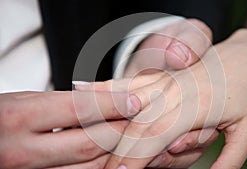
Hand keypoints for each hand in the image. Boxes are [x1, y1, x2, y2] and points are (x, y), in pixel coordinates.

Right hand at [0, 91, 136, 168]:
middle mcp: (23, 151)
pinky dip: (100, 167)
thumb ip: (65, 103)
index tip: (134, 101)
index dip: (113, 104)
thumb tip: (107, 102)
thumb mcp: (27, 100)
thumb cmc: (3, 116)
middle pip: (90, 143)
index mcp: (20, 118)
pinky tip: (112, 157)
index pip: (80, 109)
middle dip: (121, 130)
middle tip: (141, 120)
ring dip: (116, 153)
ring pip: (89, 168)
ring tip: (134, 140)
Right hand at [88, 29, 246, 168]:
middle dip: (112, 153)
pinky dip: (102, 88)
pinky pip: (126, 82)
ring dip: (99, 119)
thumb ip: (228, 161)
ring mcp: (164, 80)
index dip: (130, 162)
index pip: (152, 140)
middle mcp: (171, 92)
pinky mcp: (160, 75)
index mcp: (194, 107)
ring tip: (74, 131)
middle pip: (131, 125)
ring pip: (122, 101)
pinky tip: (81, 89)